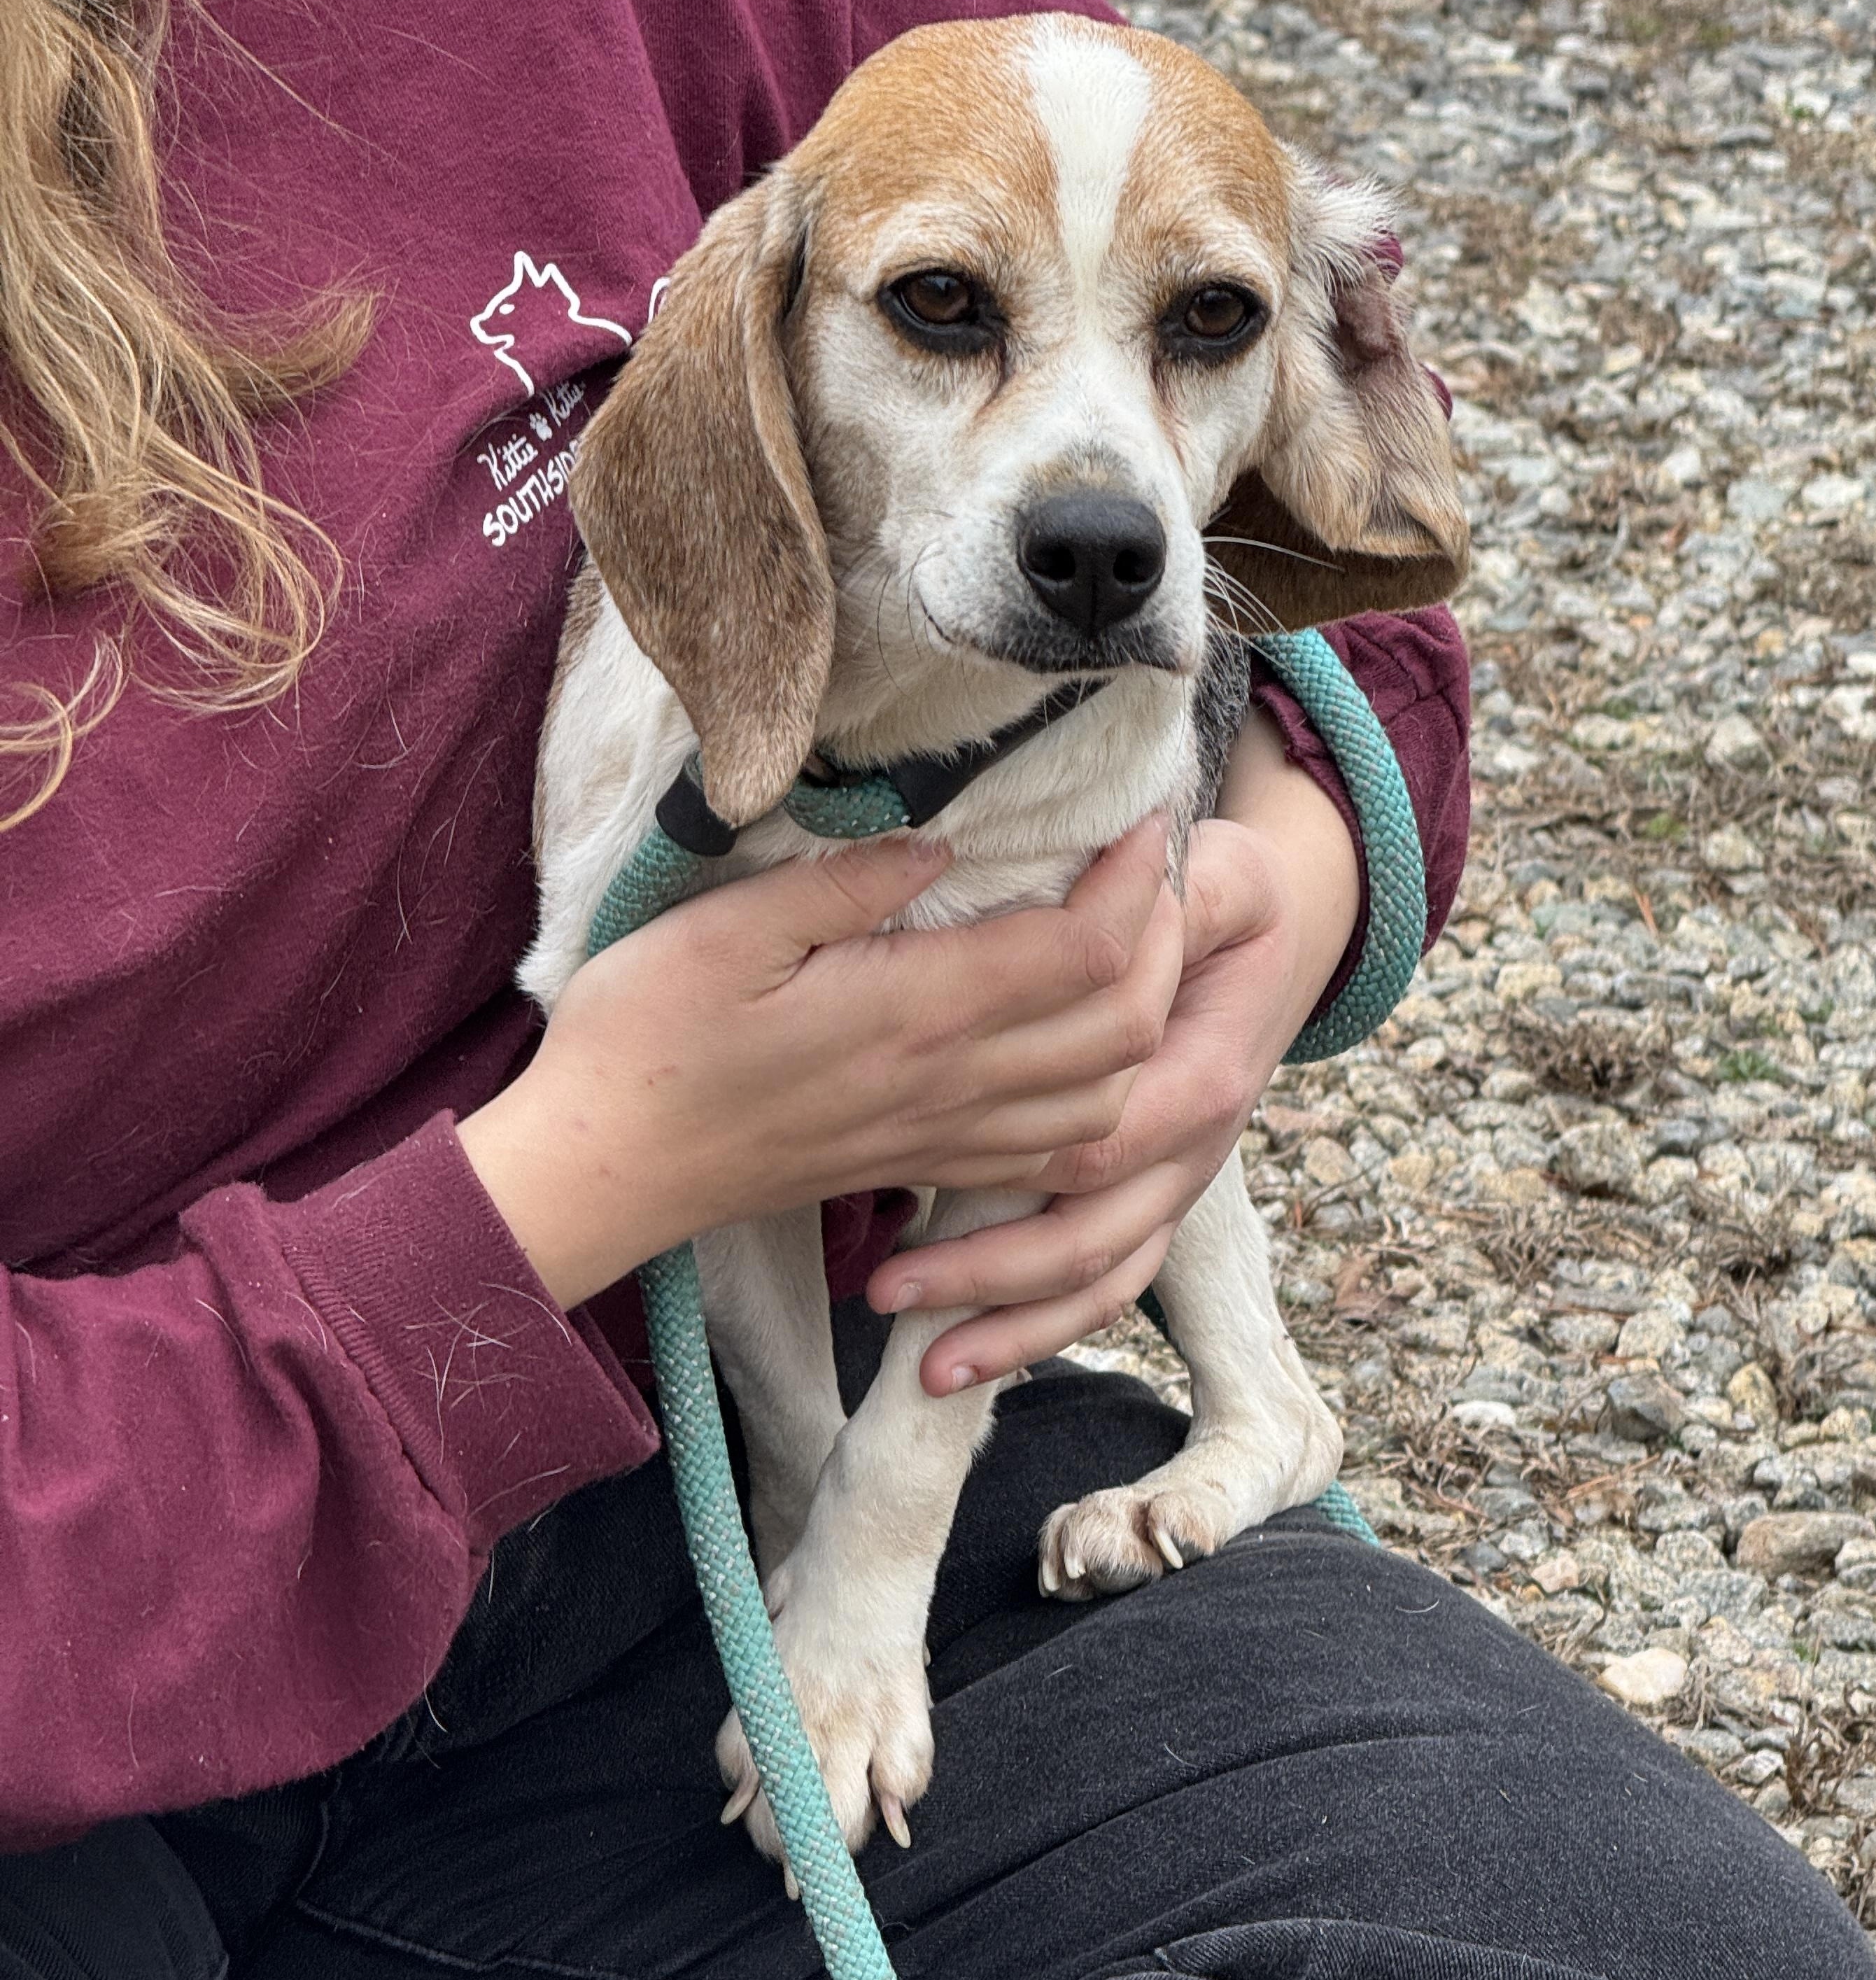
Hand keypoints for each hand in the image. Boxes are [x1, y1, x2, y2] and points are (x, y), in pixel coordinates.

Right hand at [461, 817, 1182, 1309]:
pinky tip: (1088, 1046)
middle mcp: (953, 1083)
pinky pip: (1057, 1153)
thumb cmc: (647, 1037)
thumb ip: (846, 882)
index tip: (1136, 813)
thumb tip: (943, 840)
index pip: (1086, 951)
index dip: (1136, 879)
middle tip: (1145, 867)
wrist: (607, 1166)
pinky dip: (1104, 1099)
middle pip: (1128, 1023)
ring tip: (1130, 944)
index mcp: (916, 1011)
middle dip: (1165, 938)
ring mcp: (945, 1135)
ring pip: (1111, 1096)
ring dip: (1146, 1019)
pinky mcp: (926, 1165)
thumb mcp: (725, 927)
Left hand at [868, 711, 1360, 1392]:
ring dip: (1016, 1328)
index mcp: (1204, 1067)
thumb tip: (1118, 874)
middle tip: (882, 1287)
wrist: (1278, 941)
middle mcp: (1194, 1145)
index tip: (920, 1180)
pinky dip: (1044, 1330)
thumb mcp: (1216, 871)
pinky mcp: (1154, 1202)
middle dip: (992, 1271)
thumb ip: (1170, 889)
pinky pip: (1108, 1286)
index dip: (1025, 1163)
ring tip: (925, 1366)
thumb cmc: (1226, 901)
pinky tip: (971, 1359)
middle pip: (1096, 1232)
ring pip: (1104, 1279)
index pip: (1117, 1129)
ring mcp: (1176, 1183)